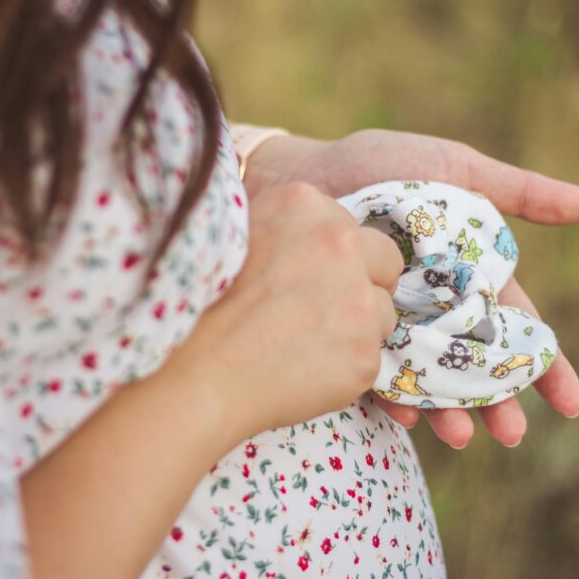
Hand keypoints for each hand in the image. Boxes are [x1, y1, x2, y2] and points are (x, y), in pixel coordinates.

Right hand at [168, 181, 404, 434]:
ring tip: (307, 344)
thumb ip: (281, 225)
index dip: (331, 257)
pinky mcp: (365, 353)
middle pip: (385, 261)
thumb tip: (303, 230)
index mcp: (304, 205)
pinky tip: (305, 370)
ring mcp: (358, 299)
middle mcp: (340, 243)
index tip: (304, 278)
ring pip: (383, 313)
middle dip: (363, 283)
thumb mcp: (235, 233)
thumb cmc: (201, 306)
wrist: (193, 373)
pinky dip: (345, 367)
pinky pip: (371, 358)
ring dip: (356, 328)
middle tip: (321, 310)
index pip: (348, 227)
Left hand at [243, 128, 578, 448]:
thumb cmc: (383, 166)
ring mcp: (395, 324)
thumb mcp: (456, 170)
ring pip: (432, 381)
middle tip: (511, 434)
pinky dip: (393, 397)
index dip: (546, 367)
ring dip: (449, 411)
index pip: (517, 330)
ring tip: (459, 436)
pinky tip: (406, 413)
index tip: (570, 404)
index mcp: (470, 278)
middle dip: (498, 402)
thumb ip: (518, 191)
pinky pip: (377, 374)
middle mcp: (436, 309)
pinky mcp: (351, 331)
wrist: (307, 174)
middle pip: (477, 367)